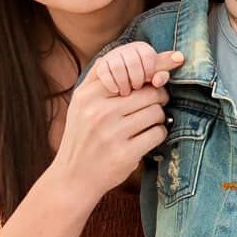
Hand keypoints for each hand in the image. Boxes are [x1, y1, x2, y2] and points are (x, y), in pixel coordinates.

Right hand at [52, 50, 181, 199]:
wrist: (73, 178)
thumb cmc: (83, 136)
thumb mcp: (81, 104)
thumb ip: (102, 80)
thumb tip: (130, 58)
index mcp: (88, 95)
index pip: (130, 71)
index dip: (151, 72)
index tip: (163, 73)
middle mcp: (98, 112)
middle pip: (150, 92)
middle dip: (158, 98)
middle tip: (154, 105)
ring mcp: (111, 133)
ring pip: (157, 112)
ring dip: (158, 118)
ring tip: (147, 123)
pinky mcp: (125, 154)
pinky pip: (158, 133)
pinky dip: (158, 135)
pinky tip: (146, 138)